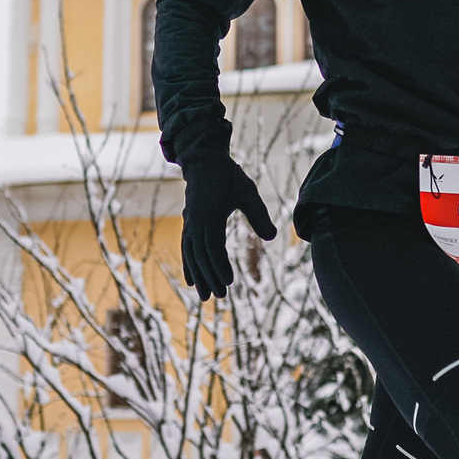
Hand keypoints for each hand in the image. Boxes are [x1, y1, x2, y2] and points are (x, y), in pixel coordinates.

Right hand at [178, 152, 274, 300]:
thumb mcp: (247, 191)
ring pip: (191, 255)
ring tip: (205, 297)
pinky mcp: (188, 224)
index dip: (219, 265)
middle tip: (220, 296)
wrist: (203, 162)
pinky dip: (188, 265)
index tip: (229, 281)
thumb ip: (259, 214)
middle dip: (210, 277)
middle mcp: (196, 221)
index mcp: (211, 214)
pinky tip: (191, 281)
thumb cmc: (228, 176)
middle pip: (201, 255)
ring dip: (198, 276)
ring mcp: (190, 223)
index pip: (213, 246)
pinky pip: (186, 248)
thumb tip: (273, 236)